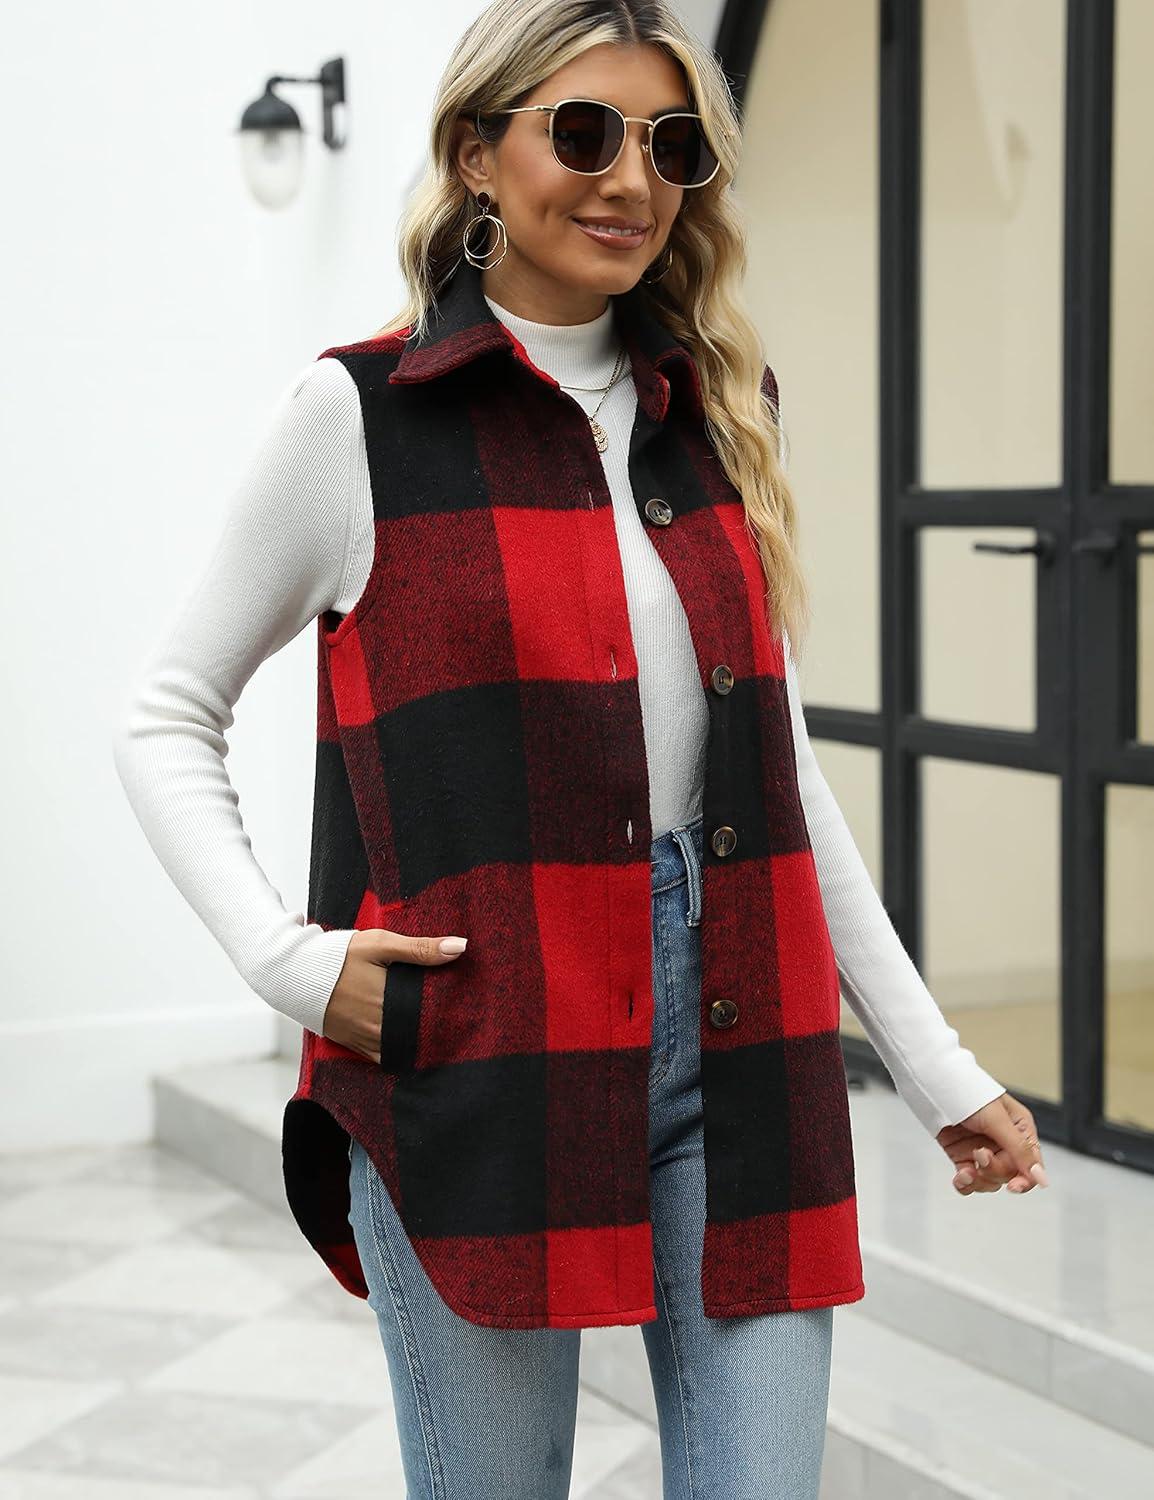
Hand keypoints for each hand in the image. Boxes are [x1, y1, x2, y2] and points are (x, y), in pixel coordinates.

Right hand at [321, 927, 467, 1062]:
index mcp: (389, 1000)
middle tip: (463, 1022)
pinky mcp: (354, 1044)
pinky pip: (385, 1057)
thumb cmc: (338, 956)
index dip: (453, 1012)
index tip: (470, 1008)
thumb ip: (420, 948)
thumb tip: (459, 947)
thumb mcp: (380, 944)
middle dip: (442, 1028)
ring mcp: (366, 1038)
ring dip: (423, 1042)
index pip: (433, 1013)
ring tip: (445, 1035)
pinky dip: (401, 1054)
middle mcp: (379, 1025)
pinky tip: (415, 1047)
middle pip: (421, 1033)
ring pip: (405, 1048)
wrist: (295, 973)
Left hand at [935, 1090, 1049, 1195]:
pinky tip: (959, 1178)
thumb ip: (1019, 1149)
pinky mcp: (963, 1156)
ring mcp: (983, 1150)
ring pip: (990, 1181)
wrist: (932, 1084)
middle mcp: (1004, 1142)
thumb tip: (1042, 1179)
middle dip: (993, 1170)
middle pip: (1009, 1174)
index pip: (1031, 1164)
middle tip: (979, 1155)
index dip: (1025, 1180)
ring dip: (978, 1181)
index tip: (1013, 1187)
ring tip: (965, 1171)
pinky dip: (965, 1183)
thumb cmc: (968, 1092)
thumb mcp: (997, 1120)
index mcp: (1020, 1129)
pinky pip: (970, 1179)